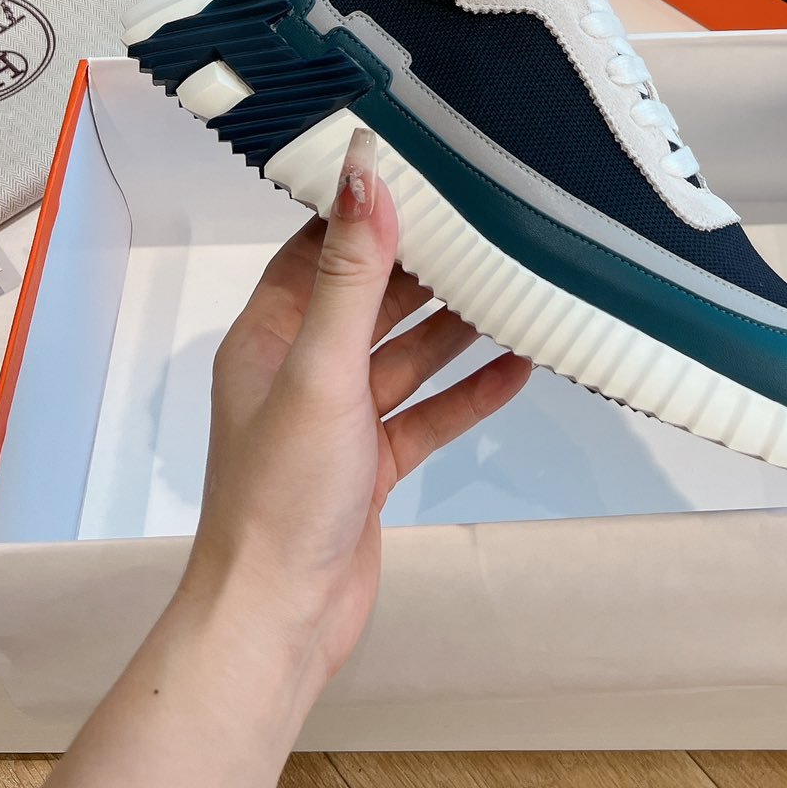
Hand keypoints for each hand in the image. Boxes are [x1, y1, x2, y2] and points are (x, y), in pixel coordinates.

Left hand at [179, 126, 530, 700]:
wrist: (278, 619)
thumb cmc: (282, 492)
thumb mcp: (322, 368)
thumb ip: (351, 273)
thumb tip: (366, 172)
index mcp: (269, 336)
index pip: (318, 248)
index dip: (366, 210)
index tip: (423, 169)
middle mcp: (300, 370)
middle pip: (369, 297)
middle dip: (423, 264)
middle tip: (488, 220)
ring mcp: (338, 420)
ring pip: (404, 355)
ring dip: (454, 326)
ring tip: (515, 283)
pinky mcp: (371, 465)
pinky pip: (427, 414)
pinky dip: (467, 392)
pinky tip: (517, 366)